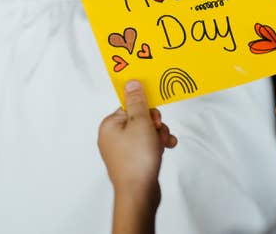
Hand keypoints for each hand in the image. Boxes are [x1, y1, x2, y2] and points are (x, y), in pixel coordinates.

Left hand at [98, 80, 176, 200]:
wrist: (139, 194)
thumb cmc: (137, 160)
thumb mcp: (140, 123)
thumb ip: (137, 101)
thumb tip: (132, 82)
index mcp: (109, 125)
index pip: (130, 105)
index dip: (146, 110)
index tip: (153, 119)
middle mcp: (112, 136)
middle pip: (140, 118)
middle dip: (155, 125)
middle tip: (157, 134)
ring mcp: (122, 150)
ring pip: (146, 132)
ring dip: (159, 135)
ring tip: (162, 146)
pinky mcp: (132, 160)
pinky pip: (146, 145)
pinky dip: (157, 146)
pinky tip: (165, 149)